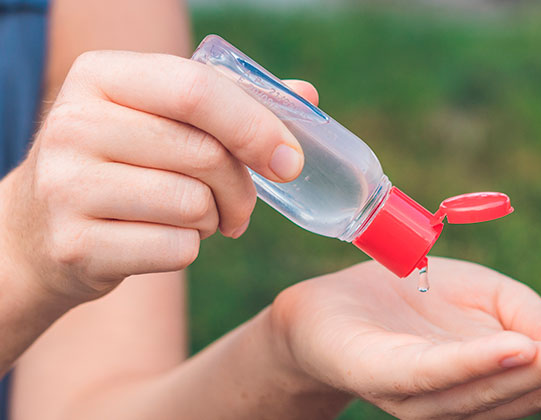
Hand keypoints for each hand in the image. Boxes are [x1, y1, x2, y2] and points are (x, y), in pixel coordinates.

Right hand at [0, 50, 317, 302]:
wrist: (40, 231)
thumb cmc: (122, 166)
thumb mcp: (160, 119)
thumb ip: (231, 104)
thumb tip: (305, 96)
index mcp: (101, 76)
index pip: (198, 89)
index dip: (257, 126)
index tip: (291, 161)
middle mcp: (73, 123)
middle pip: (205, 154)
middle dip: (242, 188)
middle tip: (241, 206)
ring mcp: (66, 186)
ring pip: (194, 205)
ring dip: (212, 219)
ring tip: (192, 218)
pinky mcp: (75, 244)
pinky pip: (177, 250)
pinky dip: (188, 250)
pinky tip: (161, 240)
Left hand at [270, 257, 540, 418]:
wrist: (331, 305)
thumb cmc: (412, 299)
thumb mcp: (485, 296)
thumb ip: (533, 318)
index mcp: (493, 378)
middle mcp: (464, 398)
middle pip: (528, 390)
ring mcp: (423, 396)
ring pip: (489, 389)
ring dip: (540, 372)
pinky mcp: (384, 377)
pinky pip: (433, 374)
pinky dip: (475, 363)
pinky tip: (514, 348)